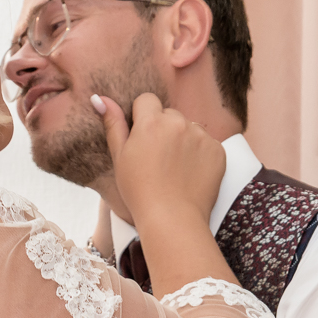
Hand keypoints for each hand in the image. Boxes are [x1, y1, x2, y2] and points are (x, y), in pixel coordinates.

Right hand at [94, 92, 223, 231]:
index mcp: (151, 122)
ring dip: (183, 141)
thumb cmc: (140, 192)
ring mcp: (201, 136)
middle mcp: (178, 122)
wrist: (172, 220)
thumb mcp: (120, 158)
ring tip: (175, 169)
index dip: (142, 118)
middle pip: (169, 114)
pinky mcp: (218, 151)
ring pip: (189, 128)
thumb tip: (100, 98)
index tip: (142, 139)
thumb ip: (113, 124)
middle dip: (164, 129)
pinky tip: (190, 174)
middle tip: (158, 159)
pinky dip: (200, 155)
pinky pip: (207, 144)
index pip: (147, 100)